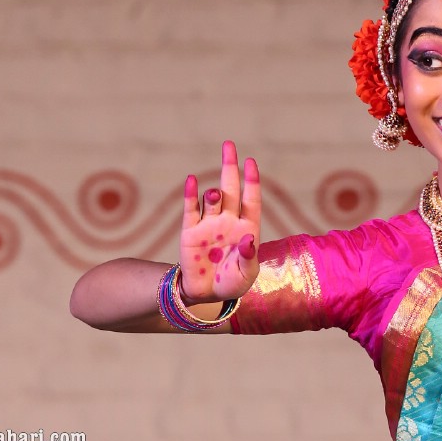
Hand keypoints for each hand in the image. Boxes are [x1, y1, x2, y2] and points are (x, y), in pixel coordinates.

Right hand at [178, 139, 261, 304]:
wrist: (206, 294)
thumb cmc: (232, 283)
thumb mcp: (246, 275)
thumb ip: (248, 258)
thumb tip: (249, 240)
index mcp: (247, 229)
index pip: (250, 200)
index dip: (251, 181)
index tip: (250, 162)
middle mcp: (228, 222)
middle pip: (230, 190)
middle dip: (230, 168)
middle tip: (229, 146)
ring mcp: (208, 224)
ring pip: (212, 200)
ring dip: (214, 194)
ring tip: (215, 194)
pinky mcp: (190, 231)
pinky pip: (190, 209)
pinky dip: (191, 195)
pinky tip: (192, 181)